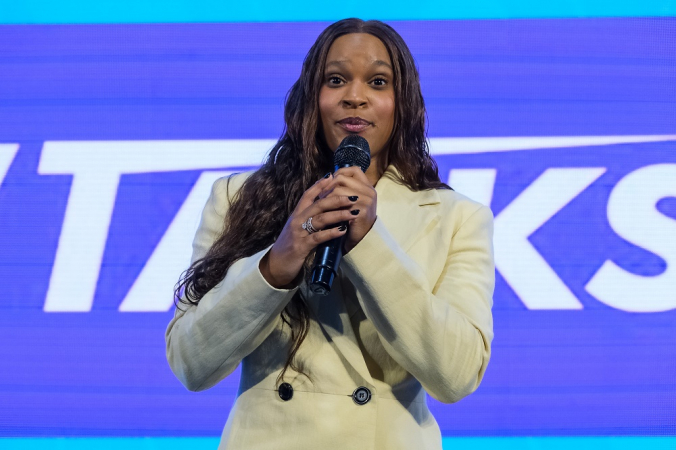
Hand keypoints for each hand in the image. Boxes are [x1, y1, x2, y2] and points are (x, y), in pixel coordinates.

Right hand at [260, 174, 361, 288]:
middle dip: (336, 199)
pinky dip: (332, 233)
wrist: (275, 265)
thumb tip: (325, 210)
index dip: (320, 185)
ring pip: (320, 218)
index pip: (308, 195)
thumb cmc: (289, 246)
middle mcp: (297, 220)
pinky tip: (343, 231)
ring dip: (338, 214)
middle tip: (352, 196)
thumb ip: (308, 218)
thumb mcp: (297, 228)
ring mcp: (299, 232)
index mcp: (296, 214)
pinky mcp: (302, 246)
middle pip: (318, 204)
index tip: (333, 176)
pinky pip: (319, 237)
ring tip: (353, 212)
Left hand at [320, 166, 376, 253]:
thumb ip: (345, 189)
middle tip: (321, 197)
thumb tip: (328, 176)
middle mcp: (369, 191)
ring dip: (326, 197)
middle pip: (342, 178)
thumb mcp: (350, 202)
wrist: (360, 241)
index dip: (339, 173)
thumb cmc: (353, 221)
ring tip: (322, 205)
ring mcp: (366, 201)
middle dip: (328, 186)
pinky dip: (329, 207)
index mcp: (367, 187)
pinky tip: (325, 213)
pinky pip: (339, 203)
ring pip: (338, 190)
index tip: (330, 182)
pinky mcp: (361, 211)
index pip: (354, 170)